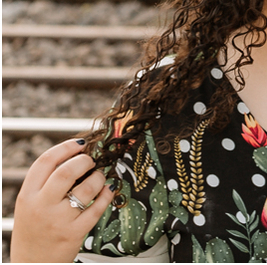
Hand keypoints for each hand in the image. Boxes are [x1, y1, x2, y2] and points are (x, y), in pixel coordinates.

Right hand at [10, 138, 114, 262]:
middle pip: (66, 172)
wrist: (32, 264)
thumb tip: (76, 156)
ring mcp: (58, 221)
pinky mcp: (74, 233)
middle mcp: (41, 206)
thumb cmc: (34, 230)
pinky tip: (109, 190)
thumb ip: (45, 183)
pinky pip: (97, 208)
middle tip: (91, 161)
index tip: (80, 144)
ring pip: (86, 188)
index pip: (45, 162)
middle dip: (84, 161)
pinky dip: (107, 195)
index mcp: (27, 196)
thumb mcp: (29, 205)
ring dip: (98, 178)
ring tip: (99, 177)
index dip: (65, 147)